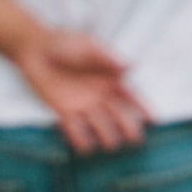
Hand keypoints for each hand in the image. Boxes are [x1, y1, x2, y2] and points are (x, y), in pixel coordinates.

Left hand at [10, 27, 150, 155]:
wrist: (35, 50)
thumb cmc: (65, 43)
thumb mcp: (89, 46)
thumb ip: (108, 58)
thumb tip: (132, 66)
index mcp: (110, 78)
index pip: (132, 96)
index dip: (144, 108)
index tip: (155, 121)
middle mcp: (100, 95)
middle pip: (119, 116)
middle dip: (128, 128)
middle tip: (135, 140)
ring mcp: (83, 105)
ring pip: (99, 126)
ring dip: (106, 136)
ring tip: (111, 145)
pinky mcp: (63, 111)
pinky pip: (74, 129)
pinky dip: (80, 139)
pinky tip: (86, 148)